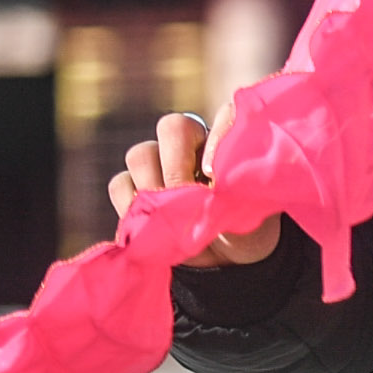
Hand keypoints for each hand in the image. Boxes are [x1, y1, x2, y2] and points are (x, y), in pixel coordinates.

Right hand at [108, 109, 284, 269]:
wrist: (224, 258)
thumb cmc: (244, 227)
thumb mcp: (251, 210)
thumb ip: (234, 190)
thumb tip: (204, 182)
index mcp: (226, 141)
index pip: (225, 114)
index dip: (220, 136)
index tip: (215, 175)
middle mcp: (192, 144)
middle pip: (172, 126)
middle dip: (177, 165)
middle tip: (184, 198)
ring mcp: (158, 162)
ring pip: (141, 154)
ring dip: (153, 187)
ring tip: (169, 218)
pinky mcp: (133, 187)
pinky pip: (121, 183)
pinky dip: (131, 205)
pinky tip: (150, 226)